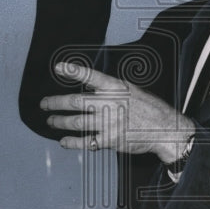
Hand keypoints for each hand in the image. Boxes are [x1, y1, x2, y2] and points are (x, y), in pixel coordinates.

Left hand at [41, 62, 194, 161]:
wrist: (165, 129)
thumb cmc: (148, 108)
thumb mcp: (132, 90)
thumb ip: (110, 89)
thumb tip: (89, 86)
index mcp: (116, 88)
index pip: (91, 76)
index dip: (74, 71)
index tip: (58, 67)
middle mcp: (111, 103)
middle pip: (75, 101)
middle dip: (55, 102)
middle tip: (44, 103)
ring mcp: (109, 123)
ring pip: (76, 122)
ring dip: (59, 121)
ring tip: (51, 120)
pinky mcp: (110, 140)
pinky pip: (85, 141)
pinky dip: (72, 141)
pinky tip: (64, 140)